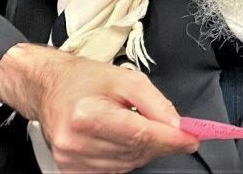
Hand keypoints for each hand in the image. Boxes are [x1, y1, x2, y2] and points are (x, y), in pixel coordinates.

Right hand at [0, 43, 197, 172]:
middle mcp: (75, 142)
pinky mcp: (69, 170)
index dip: (170, 139)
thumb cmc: (87, 80)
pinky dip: (128, 158)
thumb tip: (177, 126)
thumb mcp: (127, 78)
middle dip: (162, 144)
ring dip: (145, 151)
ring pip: (126, 165)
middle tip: (178, 133)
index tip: (192, 139)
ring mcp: (70, 159)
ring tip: (146, 129)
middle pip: (135, 152)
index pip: (139, 135)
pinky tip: (127, 141)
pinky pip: (112, 171)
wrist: (50, 89)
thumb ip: (155, 102)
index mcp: (87, 115)